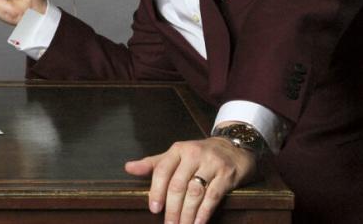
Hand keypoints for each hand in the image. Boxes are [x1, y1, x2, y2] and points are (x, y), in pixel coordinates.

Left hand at [124, 137, 259, 223]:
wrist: (234, 147)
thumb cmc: (199, 154)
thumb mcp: (176, 155)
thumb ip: (154, 164)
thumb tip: (128, 168)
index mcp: (178, 149)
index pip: (162, 170)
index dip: (156, 190)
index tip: (153, 209)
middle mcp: (194, 154)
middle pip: (178, 184)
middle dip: (172, 208)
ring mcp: (212, 164)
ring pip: (195, 192)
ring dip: (187, 213)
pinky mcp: (227, 175)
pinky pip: (213, 196)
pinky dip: (204, 212)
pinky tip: (198, 223)